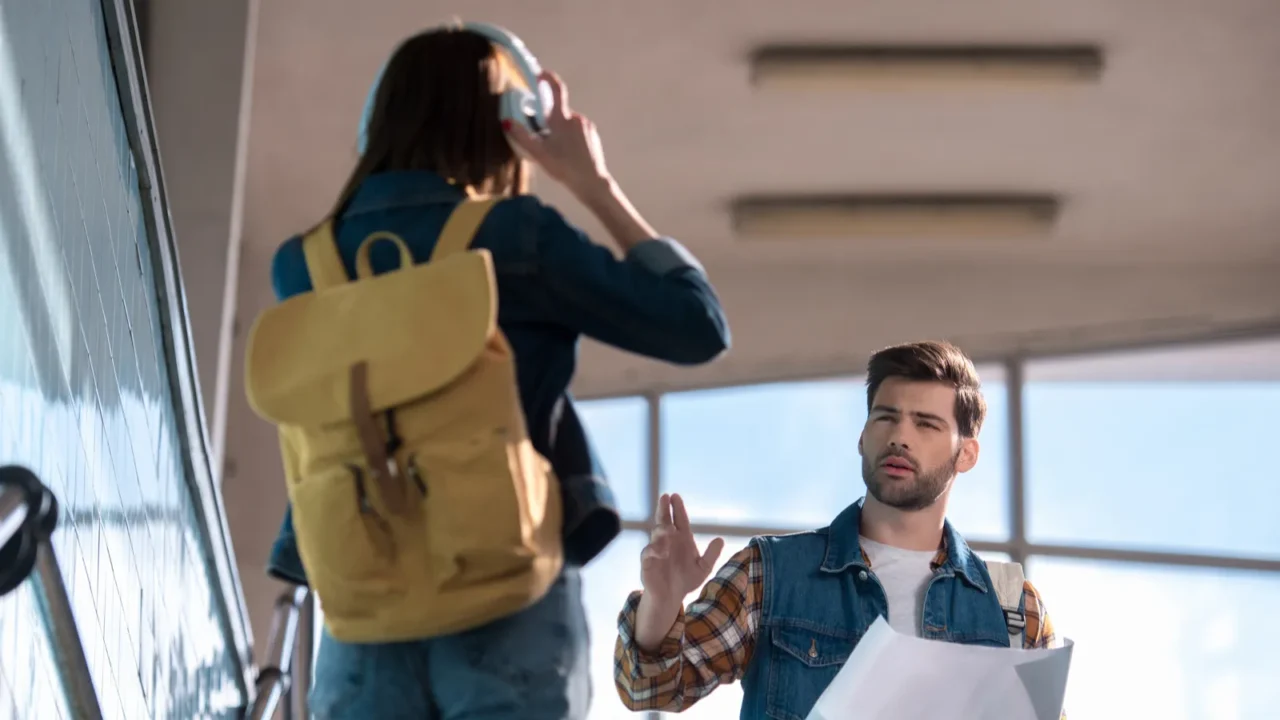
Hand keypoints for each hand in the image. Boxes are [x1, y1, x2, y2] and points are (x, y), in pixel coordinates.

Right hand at [504, 71, 611, 199]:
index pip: (556, 89)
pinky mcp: (592, 136)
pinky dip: (569, 137)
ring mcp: (586, 127)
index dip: (547, 78)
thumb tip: (507, 122)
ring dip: (559, 130)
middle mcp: (576, 118)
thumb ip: (521, 136)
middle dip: (548, 119)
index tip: (540, 75)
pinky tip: (567, 154)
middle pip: (558, 111)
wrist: (592, 182)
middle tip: (542, 136)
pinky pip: (577, 131)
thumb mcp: (538, 153)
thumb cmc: (565, 168)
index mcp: (562, 118)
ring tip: (555, 151)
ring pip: (567, 122)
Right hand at [640, 493, 724, 604]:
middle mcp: (668, 540)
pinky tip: (661, 552)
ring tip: (670, 529)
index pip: (679, 519)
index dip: (677, 508)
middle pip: (665, 520)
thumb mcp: (703, 568)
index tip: (675, 496)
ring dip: (662, 530)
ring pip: (656, 534)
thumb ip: (711, 554)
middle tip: (665, 497)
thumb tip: (720, 539)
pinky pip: (648, 552)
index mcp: (682, 538)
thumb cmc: (686, 580)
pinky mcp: (647, 561)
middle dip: (664, 508)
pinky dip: (654, 550)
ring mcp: (656, 549)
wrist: (671, 597)